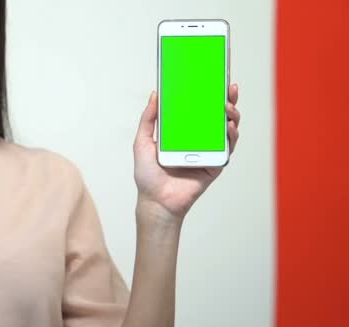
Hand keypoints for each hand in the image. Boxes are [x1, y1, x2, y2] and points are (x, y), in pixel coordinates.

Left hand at [133, 84, 240, 219]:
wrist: (155, 200)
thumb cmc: (147, 175)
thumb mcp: (142, 141)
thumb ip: (149, 118)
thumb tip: (155, 93)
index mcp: (182, 132)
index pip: (198, 109)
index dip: (207, 94)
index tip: (213, 78)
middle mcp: (198, 140)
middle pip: (217, 115)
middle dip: (227, 99)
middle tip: (228, 86)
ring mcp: (208, 151)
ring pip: (227, 129)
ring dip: (231, 114)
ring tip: (227, 105)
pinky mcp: (216, 165)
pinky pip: (228, 147)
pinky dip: (231, 135)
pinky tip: (227, 125)